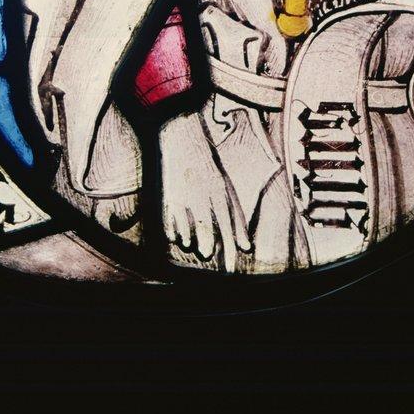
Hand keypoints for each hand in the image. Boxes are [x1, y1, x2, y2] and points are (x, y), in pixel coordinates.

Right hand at [159, 113, 251, 269]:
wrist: (184, 141)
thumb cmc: (209, 169)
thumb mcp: (228, 190)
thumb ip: (237, 219)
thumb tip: (246, 248)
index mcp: (220, 196)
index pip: (227, 233)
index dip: (228, 255)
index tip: (229, 272)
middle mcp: (202, 200)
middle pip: (204, 238)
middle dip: (206, 248)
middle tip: (206, 250)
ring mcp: (183, 200)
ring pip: (185, 236)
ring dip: (189, 241)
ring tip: (191, 236)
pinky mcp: (167, 200)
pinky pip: (170, 228)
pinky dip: (174, 233)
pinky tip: (178, 229)